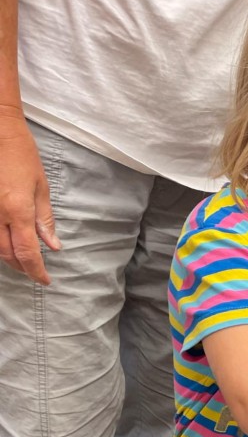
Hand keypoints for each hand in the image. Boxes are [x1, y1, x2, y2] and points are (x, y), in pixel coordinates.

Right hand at [0, 111, 60, 284]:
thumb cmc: (21, 155)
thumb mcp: (41, 187)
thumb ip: (45, 220)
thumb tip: (53, 246)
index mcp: (18, 210)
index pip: (28, 253)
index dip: (36, 271)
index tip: (45, 280)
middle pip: (7, 254)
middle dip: (22, 267)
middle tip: (35, 272)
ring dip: (8, 257)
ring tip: (22, 260)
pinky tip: (6, 242)